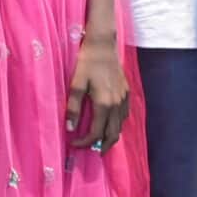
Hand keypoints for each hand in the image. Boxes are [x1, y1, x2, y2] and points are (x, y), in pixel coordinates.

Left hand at [67, 34, 129, 151]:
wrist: (103, 45)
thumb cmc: (87, 62)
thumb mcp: (76, 84)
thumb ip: (73, 107)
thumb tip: (70, 128)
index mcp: (104, 104)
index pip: (96, 133)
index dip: (84, 142)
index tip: (74, 143)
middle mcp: (117, 104)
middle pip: (113, 134)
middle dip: (102, 146)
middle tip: (92, 152)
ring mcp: (124, 98)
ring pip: (121, 125)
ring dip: (111, 136)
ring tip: (100, 140)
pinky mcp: (126, 92)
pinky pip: (125, 115)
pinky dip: (118, 124)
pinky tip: (110, 123)